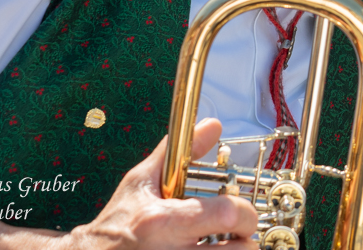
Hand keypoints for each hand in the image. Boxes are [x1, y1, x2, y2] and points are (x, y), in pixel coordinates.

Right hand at [67, 118, 258, 248]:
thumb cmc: (117, 221)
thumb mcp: (141, 181)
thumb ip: (180, 152)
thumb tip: (212, 125)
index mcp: (164, 221)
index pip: (226, 214)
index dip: (245, 213)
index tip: (243, 214)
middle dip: (246, 243)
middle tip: (239, 236)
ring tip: (224, 247)